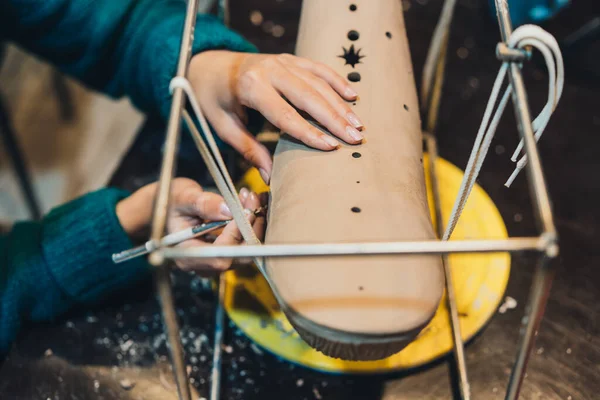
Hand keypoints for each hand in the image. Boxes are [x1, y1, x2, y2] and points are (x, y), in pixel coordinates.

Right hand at [116, 178, 264, 271]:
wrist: (168, 207)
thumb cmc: (170, 203)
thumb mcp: (183, 198)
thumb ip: (204, 204)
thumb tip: (229, 210)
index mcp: (186, 255)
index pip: (219, 256)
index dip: (235, 236)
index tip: (243, 210)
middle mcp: (203, 263)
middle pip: (239, 258)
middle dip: (251, 229)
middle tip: (253, 202)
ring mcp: (216, 260)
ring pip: (247, 251)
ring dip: (254, 225)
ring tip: (251, 199)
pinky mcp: (226, 253)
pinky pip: (246, 244)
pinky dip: (252, 225)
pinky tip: (250, 205)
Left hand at [188, 51, 363, 183]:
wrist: (209, 65)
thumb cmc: (215, 99)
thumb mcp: (224, 126)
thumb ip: (249, 150)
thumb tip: (270, 177)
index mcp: (251, 87)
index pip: (285, 114)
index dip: (309, 132)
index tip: (330, 147)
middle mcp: (269, 70)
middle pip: (309, 96)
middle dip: (334, 119)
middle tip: (354, 138)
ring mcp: (282, 61)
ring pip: (318, 82)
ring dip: (339, 104)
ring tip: (357, 125)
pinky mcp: (290, 59)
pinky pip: (318, 68)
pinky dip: (336, 81)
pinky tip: (353, 95)